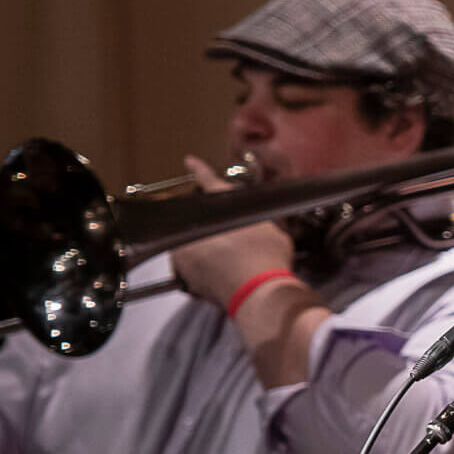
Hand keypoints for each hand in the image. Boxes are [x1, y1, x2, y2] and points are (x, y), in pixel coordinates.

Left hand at [166, 157, 295, 312]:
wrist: (257, 291)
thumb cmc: (267, 258)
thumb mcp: (272, 229)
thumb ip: (258, 221)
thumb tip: (258, 224)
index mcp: (218, 205)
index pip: (208, 181)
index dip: (200, 170)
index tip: (190, 162)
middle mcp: (195, 224)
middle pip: (198, 220)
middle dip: (211, 228)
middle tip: (233, 242)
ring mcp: (184, 249)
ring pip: (191, 245)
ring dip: (204, 251)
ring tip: (229, 264)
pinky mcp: (181, 273)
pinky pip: (189, 268)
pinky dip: (201, 271)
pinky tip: (221, 276)